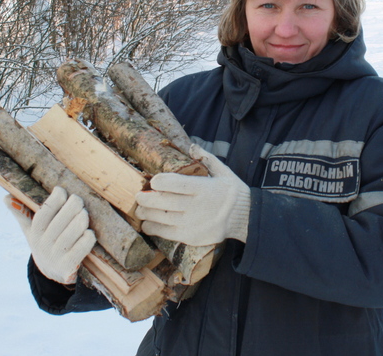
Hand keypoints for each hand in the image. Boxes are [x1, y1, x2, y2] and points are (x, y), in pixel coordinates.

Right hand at [5, 186, 95, 283]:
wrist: (53, 272)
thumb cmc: (44, 242)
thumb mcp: (30, 230)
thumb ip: (21, 213)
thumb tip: (5, 197)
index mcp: (34, 233)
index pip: (43, 214)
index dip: (54, 200)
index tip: (61, 190)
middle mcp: (43, 245)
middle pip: (60, 222)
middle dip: (72, 207)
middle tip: (78, 200)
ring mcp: (56, 257)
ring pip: (72, 233)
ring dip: (81, 220)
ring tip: (84, 213)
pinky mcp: (69, 267)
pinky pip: (81, 248)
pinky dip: (87, 238)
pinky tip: (89, 232)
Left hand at [135, 144, 250, 245]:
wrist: (245, 218)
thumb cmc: (231, 192)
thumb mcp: (224, 172)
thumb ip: (207, 159)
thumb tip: (191, 146)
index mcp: (204, 188)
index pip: (178, 184)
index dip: (161, 182)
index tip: (153, 181)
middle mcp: (197, 206)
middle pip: (165, 202)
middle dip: (147, 199)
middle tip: (138, 195)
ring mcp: (192, 223)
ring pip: (162, 218)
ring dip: (146, 213)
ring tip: (140, 209)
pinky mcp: (190, 236)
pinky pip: (166, 233)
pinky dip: (153, 228)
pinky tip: (147, 223)